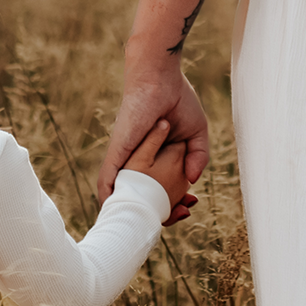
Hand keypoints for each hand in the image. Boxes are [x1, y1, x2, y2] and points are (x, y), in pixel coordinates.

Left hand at [101, 62, 207, 206]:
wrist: (161, 79)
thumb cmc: (178, 100)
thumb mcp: (196, 133)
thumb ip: (198, 157)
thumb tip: (193, 180)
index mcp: (158, 156)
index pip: (162, 186)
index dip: (174, 200)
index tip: (189, 206)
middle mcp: (139, 160)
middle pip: (142, 194)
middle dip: (159, 211)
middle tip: (180, 214)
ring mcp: (127, 157)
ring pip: (121, 191)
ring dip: (129, 210)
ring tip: (140, 226)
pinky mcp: (118, 151)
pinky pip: (107, 178)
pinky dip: (107, 195)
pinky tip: (110, 210)